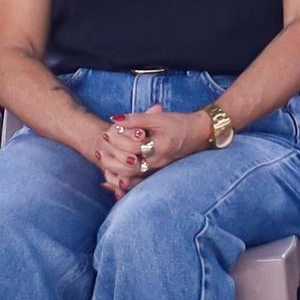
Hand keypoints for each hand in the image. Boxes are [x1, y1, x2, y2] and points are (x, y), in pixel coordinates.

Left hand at [98, 109, 215, 193]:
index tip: (106, 132)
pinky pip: (137, 182)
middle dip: (110, 160)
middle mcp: (158, 162)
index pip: (132, 147)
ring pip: (131, 178)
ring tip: (103, 159)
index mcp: (160, 147)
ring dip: (114, 171)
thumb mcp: (158, 118)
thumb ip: (136, 119)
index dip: (117, 139)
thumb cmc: (179, 123)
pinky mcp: (156, 172)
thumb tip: (114, 120)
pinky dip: (123, 181)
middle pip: (128, 168)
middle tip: (100, 148)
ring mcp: (157, 169)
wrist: (199, 133)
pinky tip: (112, 176)